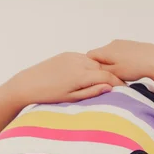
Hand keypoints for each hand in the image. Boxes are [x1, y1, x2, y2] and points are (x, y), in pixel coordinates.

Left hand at [9, 52, 124, 104]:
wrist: (27, 84)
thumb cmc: (49, 96)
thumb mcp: (72, 98)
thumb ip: (91, 92)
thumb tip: (109, 88)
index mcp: (81, 75)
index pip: (107, 76)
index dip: (118, 83)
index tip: (126, 90)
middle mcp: (78, 62)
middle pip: (102, 67)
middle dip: (112, 76)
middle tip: (120, 87)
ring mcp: (72, 56)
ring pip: (94, 62)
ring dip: (102, 70)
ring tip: (107, 81)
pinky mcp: (66, 54)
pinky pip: (84, 59)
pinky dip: (91, 66)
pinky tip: (91, 75)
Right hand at [86, 39, 153, 81]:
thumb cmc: (135, 68)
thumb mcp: (114, 73)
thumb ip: (100, 71)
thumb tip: (90, 70)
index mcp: (106, 50)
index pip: (89, 57)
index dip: (91, 68)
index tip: (96, 76)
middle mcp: (112, 44)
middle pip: (100, 56)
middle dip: (102, 67)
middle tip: (110, 77)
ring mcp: (122, 43)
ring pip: (110, 55)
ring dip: (113, 65)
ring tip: (122, 74)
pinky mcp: (131, 45)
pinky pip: (120, 54)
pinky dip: (121, 61)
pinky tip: (130, 68)